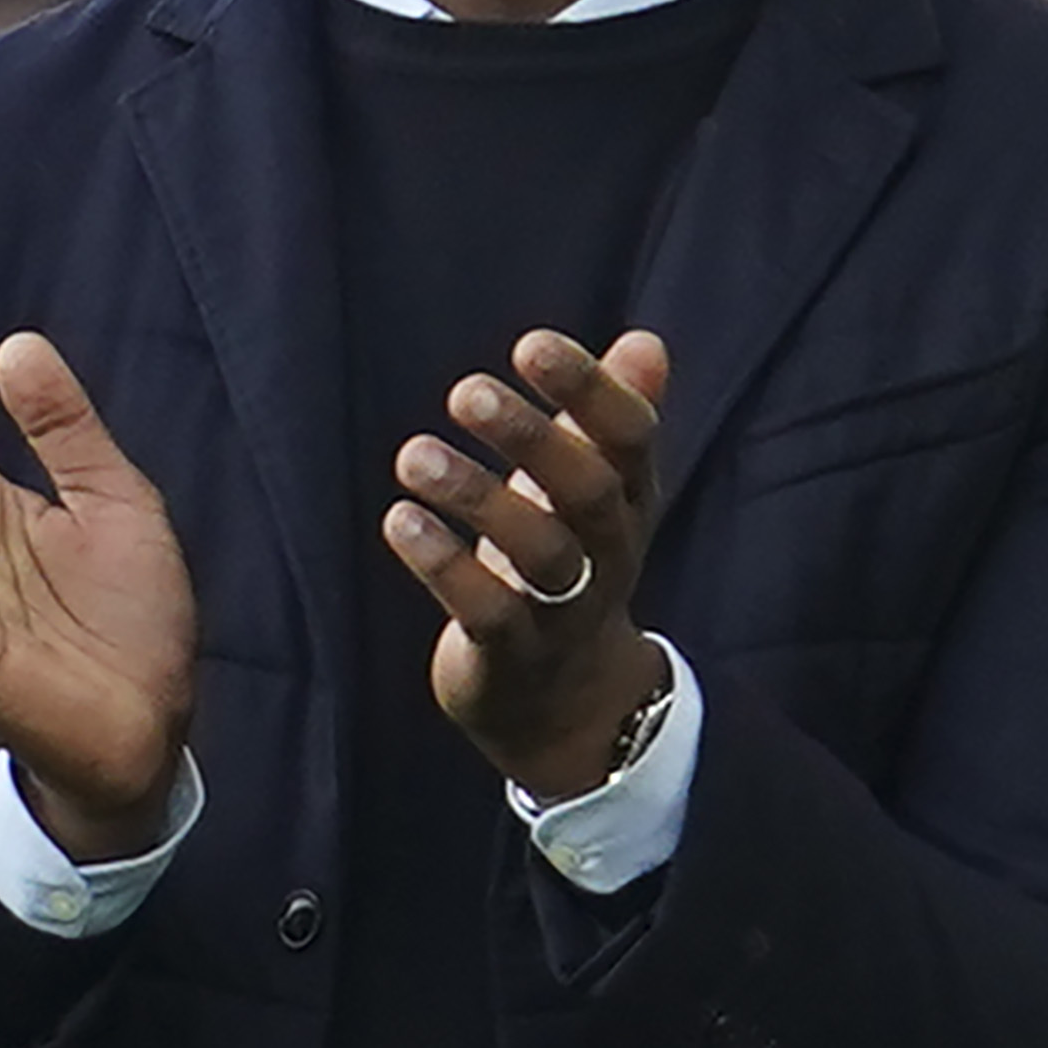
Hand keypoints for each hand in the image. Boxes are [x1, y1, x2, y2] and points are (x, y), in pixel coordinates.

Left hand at [387, 329, 673, 802]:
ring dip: (477, 498)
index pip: (631, 440)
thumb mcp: (595, 493)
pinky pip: (489, 612)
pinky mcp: (514, 657)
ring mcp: (565, 612)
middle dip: (534, 439)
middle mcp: (609, 555)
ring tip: (412, 454)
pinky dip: (446, 566)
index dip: (590, 391)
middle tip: (465, 391)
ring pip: (539, 554)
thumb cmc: (569, 567)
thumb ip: (611, 419)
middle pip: (591, 493)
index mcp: (630, 504)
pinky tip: (401, 521)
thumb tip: (647, 341)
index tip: (532, 346)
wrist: (567, 705)